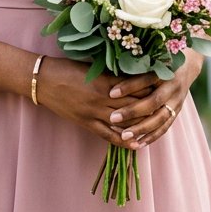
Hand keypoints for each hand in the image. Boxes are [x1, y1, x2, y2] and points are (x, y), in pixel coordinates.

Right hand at [36, 52, 201, 149]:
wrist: (42, 79)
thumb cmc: (66, 67)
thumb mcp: (92, 66)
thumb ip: (112, 73)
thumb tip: (131, 74)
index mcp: (105, 81)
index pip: (135, 88)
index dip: (151, 89)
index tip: (164, 88)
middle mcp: (102, 99)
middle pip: (134, 106)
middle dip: (151, 108)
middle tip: (168, 108)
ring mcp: (94, 113)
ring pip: (124, 123)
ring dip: (142, 126)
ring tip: (158, 127)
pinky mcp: (86, 124)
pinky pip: (109, 136)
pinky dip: (124, 142)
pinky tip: (137, 144)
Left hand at [106, 50, 202, 148]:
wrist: (186, 66)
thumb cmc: (159, 60)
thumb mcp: (149, 59)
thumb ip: (133, 66)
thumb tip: (108, 73)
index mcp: (164, 70)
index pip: (145, 79)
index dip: (128, 86)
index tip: (111, 93)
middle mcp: (172, 86)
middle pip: (153, 101)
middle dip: (132, 111)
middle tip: (113, 118)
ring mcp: (176, 101)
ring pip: (160, 118)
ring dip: (141, 129)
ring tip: (124, 136)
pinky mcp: (177, 112)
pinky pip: (165, 127)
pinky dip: (152, 137)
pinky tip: (138, 144)